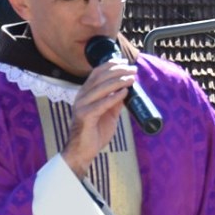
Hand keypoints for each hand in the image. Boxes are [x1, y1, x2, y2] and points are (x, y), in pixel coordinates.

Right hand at [63, 56, 136, 176]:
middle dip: (118, 71)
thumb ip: (115, 102)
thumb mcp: (109, 114)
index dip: (110, 65)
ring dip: (118, 81)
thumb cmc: (95, 133)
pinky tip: (124, 93)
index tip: (124, 62)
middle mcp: (81, 96)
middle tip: (133, 69)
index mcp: (85, 93)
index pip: (96, 73)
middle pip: (100, 77)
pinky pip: (101, 104)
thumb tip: (126, 90)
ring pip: (101, 88)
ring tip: (131, 79)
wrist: (83, 152)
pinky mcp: (85, 116)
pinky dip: (114, 97)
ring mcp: (82, 106)